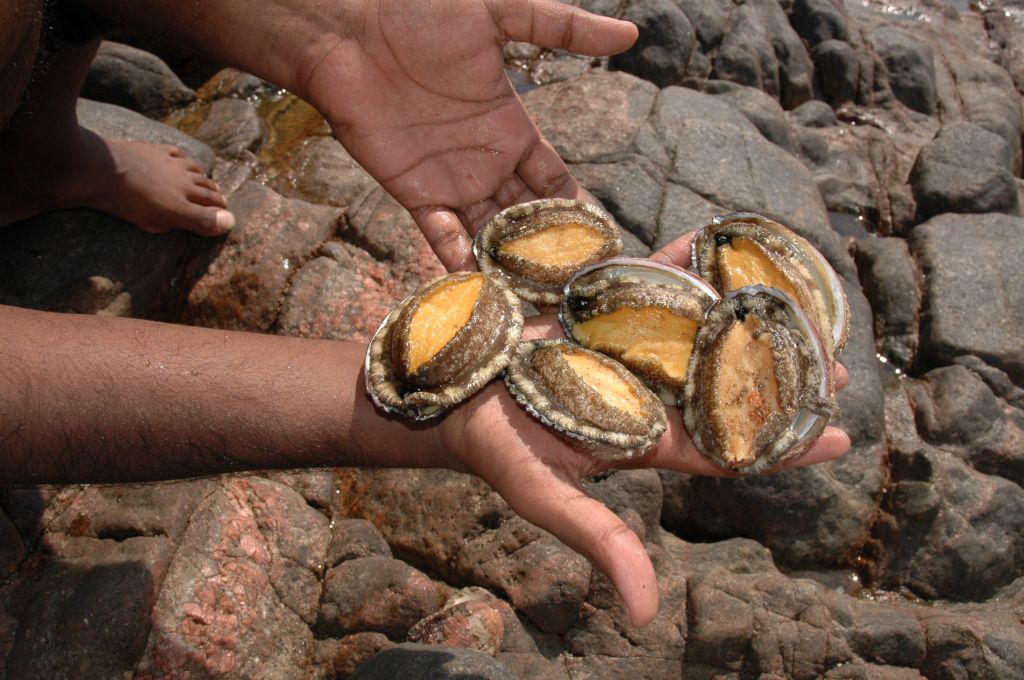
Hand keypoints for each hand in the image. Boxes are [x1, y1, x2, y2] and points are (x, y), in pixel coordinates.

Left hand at [302, 0, 637, 270]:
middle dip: (552, 253)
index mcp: (513, 130)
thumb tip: (631, 33)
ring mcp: (452, 183)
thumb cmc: (419, 13)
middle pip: (529, 220)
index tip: (606, 246)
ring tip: (542, 304)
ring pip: (491, 236)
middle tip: (580, 289)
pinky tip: (486, 291)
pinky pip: (444, 237)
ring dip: (513, 268)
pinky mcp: (416, 194)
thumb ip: (561, 27)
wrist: (350, 33)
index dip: (581, 213)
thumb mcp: (498, 14)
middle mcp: (487, 164)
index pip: (557, 183)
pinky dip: (463, 263)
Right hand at [435, 232, 850, 626]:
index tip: (838, 438)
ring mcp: (629, 351)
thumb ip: (598, 537)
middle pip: (728, 388)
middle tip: (839, 369)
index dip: (782, 447)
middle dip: (783, 381)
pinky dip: (684, 264)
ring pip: (702, 332)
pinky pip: (651, 285)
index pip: (726, 447)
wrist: (452, 392)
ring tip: (803, 305)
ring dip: (750, 319)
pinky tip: (720, 242)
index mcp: (645, 440)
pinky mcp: (604, 312)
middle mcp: (648, 395)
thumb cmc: (496, 449)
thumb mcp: (543, 496)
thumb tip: (646, 612)